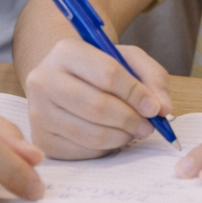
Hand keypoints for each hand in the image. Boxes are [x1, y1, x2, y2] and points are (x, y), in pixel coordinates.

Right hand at [23, 39, 173, 158]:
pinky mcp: (42, 138)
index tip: (155, 107)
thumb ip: (151, 77)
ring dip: (122, 136)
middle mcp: (43, 80)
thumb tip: (163, 108)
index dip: (136, 94)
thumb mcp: (126, 59)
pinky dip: (106, 147)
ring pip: (91, 134)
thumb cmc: (98, 68)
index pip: (107, 74)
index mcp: (65, 51)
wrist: (63, 79)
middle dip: (130, 119)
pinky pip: (83, 151)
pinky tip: (112, 136)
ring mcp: (38, 112)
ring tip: (134, 130)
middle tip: (149, 125)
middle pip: (97, 107)